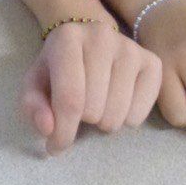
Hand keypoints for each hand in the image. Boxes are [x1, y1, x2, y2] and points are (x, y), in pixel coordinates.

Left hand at [19, 20, 160, 153]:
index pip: (70, 99)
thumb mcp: (35, 82)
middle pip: (94, 109)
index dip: (62, 133)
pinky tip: (117, 101)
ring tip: (97, 103)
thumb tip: (48, 129)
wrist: (87, 38)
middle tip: (79, 107)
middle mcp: (102, 36)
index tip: (55, 148)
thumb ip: (33, 106)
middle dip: (82, 121)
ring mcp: (130, 48)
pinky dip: (127, 119)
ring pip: (117, 115)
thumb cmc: (59, 66)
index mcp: (68, 38)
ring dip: (103, 122)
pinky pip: (140, 113)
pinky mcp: (152, 62)